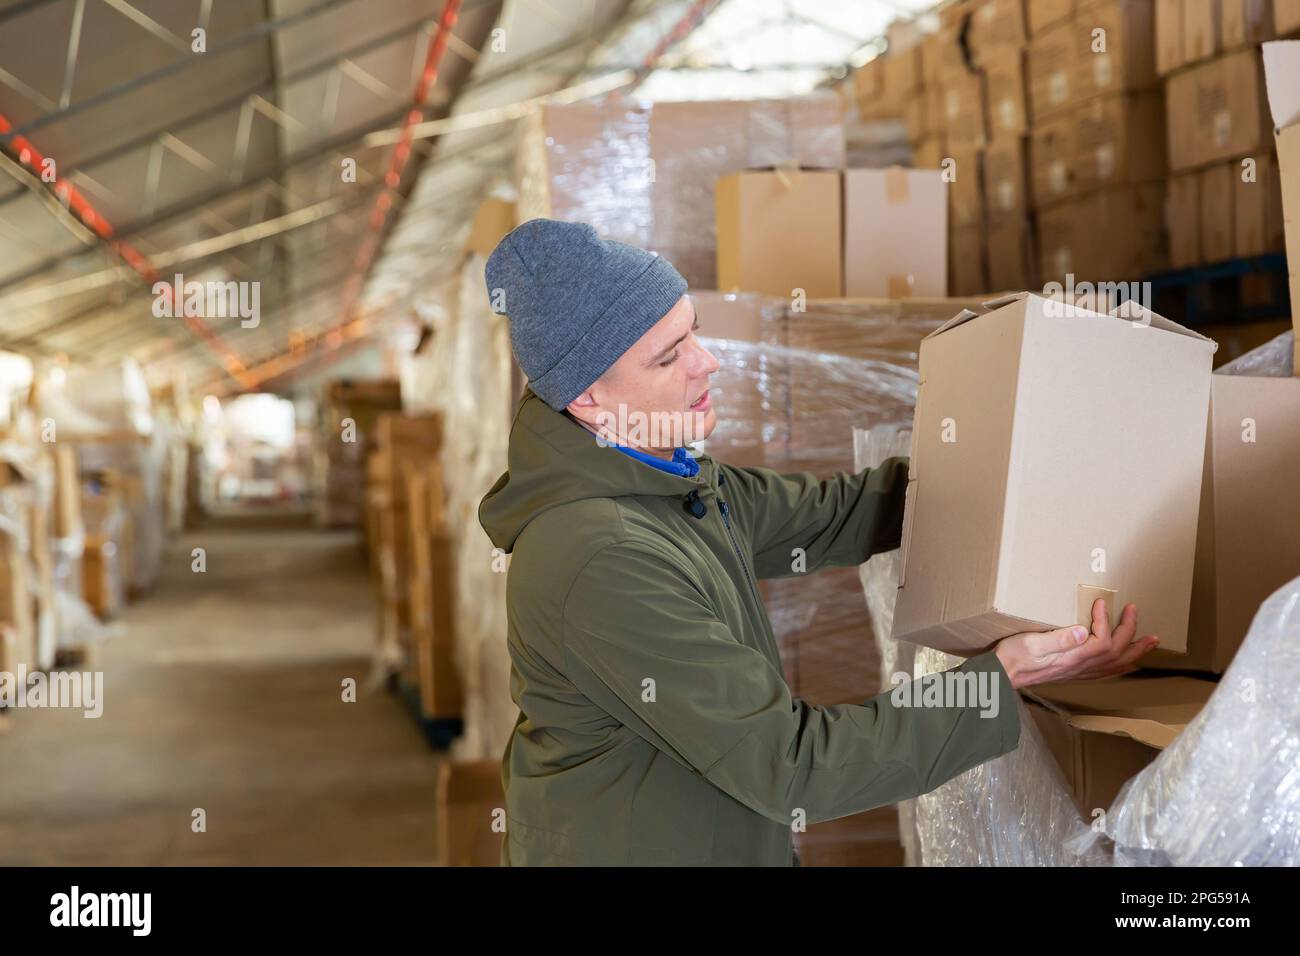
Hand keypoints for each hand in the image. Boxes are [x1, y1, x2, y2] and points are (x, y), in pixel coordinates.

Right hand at [993, 599, 1159, 689]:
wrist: (1002, 675)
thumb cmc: (1013, 657)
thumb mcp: (1031, 643)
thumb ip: (1058, 638)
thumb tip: (1083, 630)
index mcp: (1072, 656)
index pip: (1102, 639)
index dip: (1106, 620)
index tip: (1101, 602)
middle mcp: (1080, 666)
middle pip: (1116, 652)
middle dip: (1130, 630)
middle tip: (1134, 611)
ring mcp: (1079, 672)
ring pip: (1116, 664)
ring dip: (1136, 651)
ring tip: (1151, 640)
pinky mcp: (1074, 673)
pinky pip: (1107, 672)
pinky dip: (1121, 664)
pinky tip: (1125, 659)